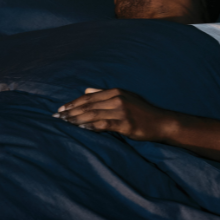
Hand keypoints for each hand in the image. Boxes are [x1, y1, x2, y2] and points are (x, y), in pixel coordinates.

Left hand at [54, 88, 175, 141]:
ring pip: (93, 114)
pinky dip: (90, 126)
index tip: (61, 109)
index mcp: (116, 92)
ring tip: (65, 124)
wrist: (162, 122)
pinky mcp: (125, 124)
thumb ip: (105, 93)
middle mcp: (117, 99)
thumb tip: (86, 90)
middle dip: (71, 111)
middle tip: (57, 117)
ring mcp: (122, 111)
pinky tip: (80, 128)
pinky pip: (103, 124)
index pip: (89, 97)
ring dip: (77, 119)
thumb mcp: (125, 97)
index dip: (73, 103)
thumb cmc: (142, 111)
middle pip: (88, 105)